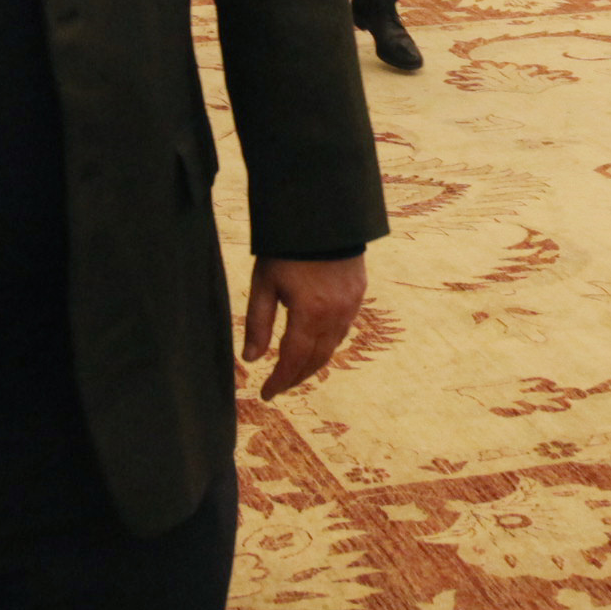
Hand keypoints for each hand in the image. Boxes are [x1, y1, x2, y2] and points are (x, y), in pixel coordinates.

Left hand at [241, 255, 364, 398]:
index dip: (279, 381)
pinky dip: (328, 343)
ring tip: (294, 370)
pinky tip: (316, 343)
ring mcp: (351, 305)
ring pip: (332, 347)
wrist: (323, 215)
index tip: (265, 394)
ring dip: (313, 363)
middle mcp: (335, 315)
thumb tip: (251, 360)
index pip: (294, 361)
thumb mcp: (264, 284)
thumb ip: (257, 323)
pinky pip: (344, 329)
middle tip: (278, 387)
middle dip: (296, 377)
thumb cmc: (286, 249)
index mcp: (310, 314)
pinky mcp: (359, 293)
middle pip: (316, 360)